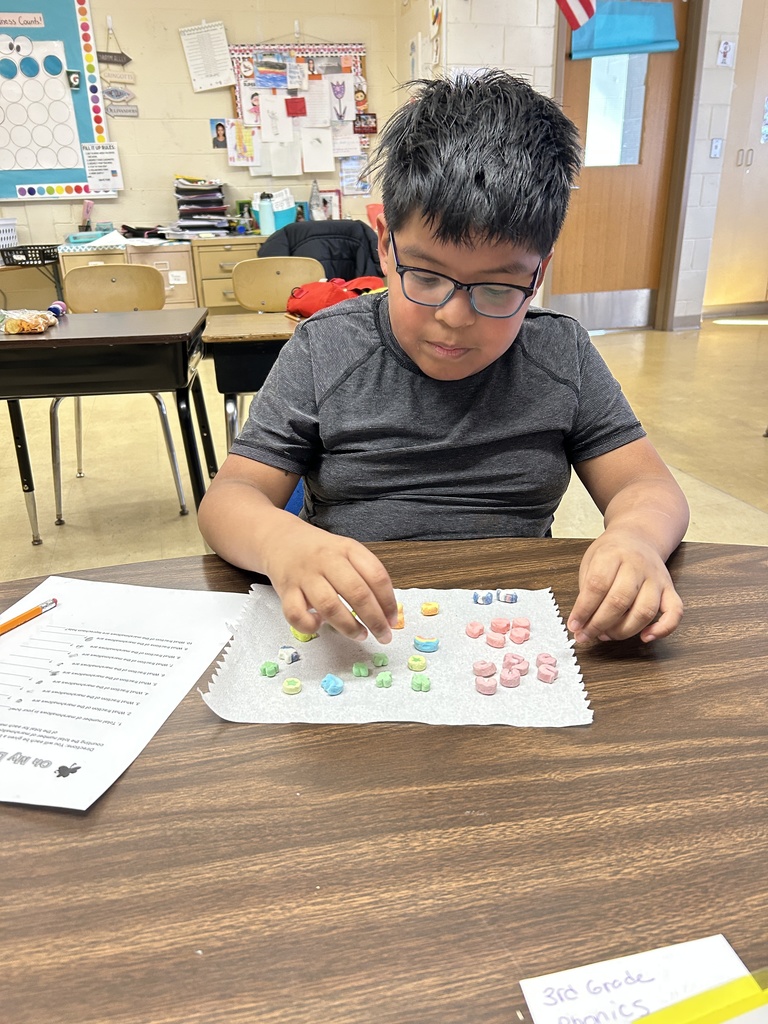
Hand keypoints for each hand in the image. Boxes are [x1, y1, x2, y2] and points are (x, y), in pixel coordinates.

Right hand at [262, 517, 398, 643]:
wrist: (280, 538)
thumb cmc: (319, 551)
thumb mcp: (345, 551)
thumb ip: (364, 574)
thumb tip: (385, 610)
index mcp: (347, 548)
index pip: (376, 575)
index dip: (388, 601)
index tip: (393, 619)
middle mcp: (327, 560)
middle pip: (357, 592)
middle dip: (375, 619)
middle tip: (383, 635)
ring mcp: (305, 575)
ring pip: (330, 605)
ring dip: (349, 627)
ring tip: (360, 635)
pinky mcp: (286, 590)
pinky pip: (297, 614)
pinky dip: (310, 625)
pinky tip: (319, 625)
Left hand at [567, 529, 683, 643]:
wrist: (639, 537)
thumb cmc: (611, 553)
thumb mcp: (590, 561)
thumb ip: (587, 590)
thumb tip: (581, 621)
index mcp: (612, 555)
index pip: (597, 585)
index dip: (584, 610)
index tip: (574, 625)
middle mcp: (637, 566)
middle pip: (619, 601)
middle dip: (599, 624)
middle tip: (586, 635)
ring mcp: (656, 578)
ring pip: (645, 611)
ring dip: (624, 631)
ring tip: (607, 635)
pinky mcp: (670, 589)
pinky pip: (675, 613)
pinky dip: (663, 629)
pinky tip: (646, 636)